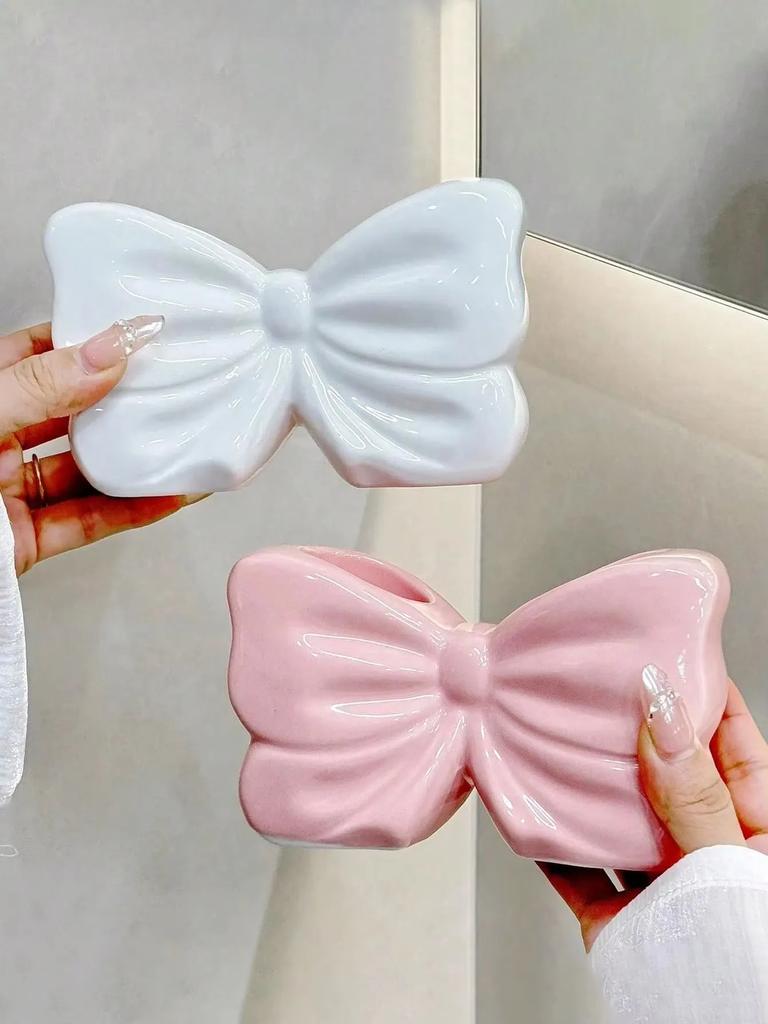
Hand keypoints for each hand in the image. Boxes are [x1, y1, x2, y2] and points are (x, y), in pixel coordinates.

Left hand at [0, 317, 202, 573]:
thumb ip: (37, 388)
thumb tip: (104, 353)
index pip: (37, 355)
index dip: (90, 342)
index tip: (140, 333)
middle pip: (71, 411)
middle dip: (126, 399)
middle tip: (178, 382)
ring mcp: (8, 492)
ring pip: (86, 468)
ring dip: (139, 456)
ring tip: (188, 437)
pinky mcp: (25, 540)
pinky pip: (89, 520)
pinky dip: (133, 509)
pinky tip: (169, 493)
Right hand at [541, 671, 767, 951]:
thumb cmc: (755, 964)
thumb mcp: (734, 867)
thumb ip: (693, 793)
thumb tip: (661, 709)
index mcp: (758, 829)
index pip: (728, 740)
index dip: (696, 691)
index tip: (658, 648)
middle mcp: (708, 848)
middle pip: (662, 771)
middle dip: (627, 726)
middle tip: (589, 680)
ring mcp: (663, 884)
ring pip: (614, 815)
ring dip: (581, 777)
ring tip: (547, 727)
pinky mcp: (621, 921)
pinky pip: (577, 868)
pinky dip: (549, 838)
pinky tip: (525, 802)